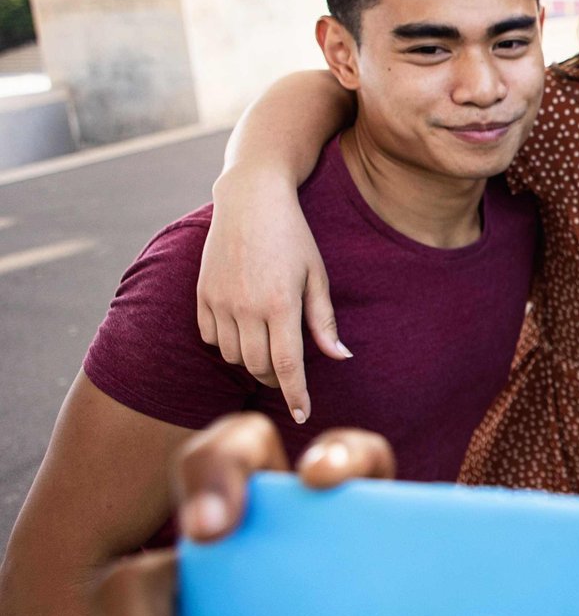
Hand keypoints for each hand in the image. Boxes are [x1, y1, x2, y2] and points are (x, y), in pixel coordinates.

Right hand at [198, 168, 347, 423]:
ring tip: (267, 348)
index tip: (303, 414)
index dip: (296, 395)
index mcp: (281, 304)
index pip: (288, 365)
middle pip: (258, 366)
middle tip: (289, 376)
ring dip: (251, 361)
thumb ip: (324, 320)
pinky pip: (210, 338)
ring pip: (232, 356)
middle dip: (275, 379)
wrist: (250, 200)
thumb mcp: (317, 275)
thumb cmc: (293, 237)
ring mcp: (219, 301)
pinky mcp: (201, 294)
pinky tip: (242, 332)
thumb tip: (340, 357)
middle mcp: (246, 307)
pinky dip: (227, 344)